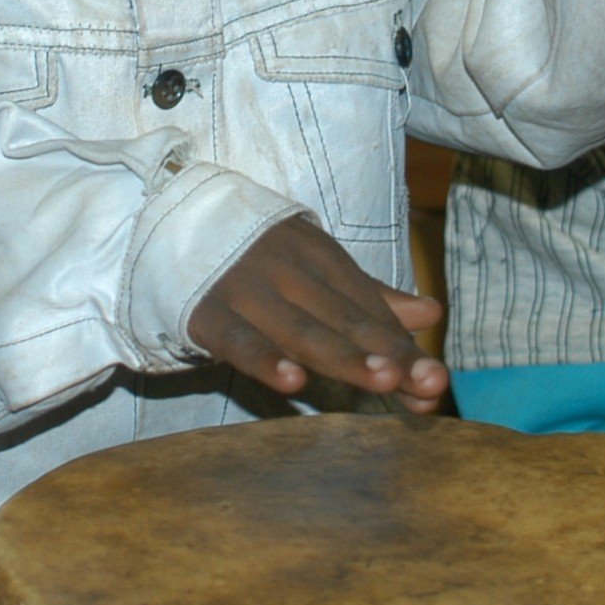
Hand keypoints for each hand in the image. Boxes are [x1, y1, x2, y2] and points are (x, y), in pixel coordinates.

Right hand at [187, 216, 448, 412]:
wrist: (167, 221)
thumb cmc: (257, 257)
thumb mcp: (314, 268)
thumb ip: (369, 297)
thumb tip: (432, 314)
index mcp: (319, 255)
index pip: (368, 306)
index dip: (403, 345)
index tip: (436, 382)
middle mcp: (289, 269)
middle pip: (346, 319)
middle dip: (389, 353)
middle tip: (430, 383)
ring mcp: (247, 290)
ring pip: (301, 330)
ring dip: (344, 355)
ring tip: (385, 379)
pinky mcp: (207, 313)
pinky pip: (239, 340)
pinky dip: (266, 359)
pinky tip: (294, 382)